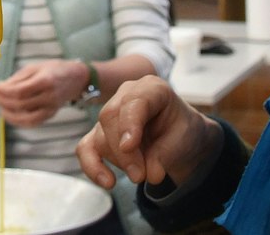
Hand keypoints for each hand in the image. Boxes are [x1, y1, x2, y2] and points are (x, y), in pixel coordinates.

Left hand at [0, 59, 86, 127]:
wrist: (76, 78)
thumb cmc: (53, 69)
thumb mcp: (35, 67)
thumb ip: (18, 78)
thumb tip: (1, 89)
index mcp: (45, 81)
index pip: (19, 91)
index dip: (4, 91)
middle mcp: (49, 96)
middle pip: (21, 105)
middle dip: (3, 101)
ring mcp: (51, 108)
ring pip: (26, 118)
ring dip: (9, 115)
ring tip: (0, 108)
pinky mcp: (51, 115)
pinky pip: (33, 123)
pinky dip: (19, 121)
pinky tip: (10, 115)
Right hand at [76, 76, 220, 189]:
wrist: (178, 139)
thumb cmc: (181, 131)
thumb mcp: (183, 139)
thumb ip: (164, 154)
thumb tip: (149, 174)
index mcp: (151, 88)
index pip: (134, 99)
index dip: (129, 123)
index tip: (129, 146)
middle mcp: (126, 95)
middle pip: (110, 117)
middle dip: (123, 152)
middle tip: (139, 176)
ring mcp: (111, 114)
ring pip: (100, 136)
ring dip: (118, 162)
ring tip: (140, 176)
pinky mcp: (100, 133)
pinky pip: (86, 148)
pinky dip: (92, 166)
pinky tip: (107, 182)